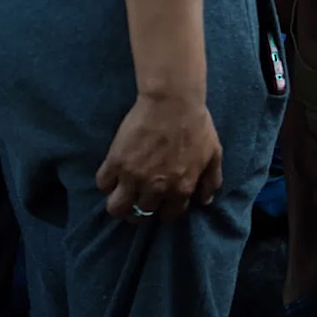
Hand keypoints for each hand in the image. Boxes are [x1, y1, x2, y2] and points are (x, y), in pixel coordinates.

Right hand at [95, 93, 222, 221]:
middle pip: (142, 214)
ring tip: (122, 196)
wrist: (173, 102)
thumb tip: (205, 201)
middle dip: (141, 210)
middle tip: (139, 199)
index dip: (165, 209)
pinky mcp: (116, 162)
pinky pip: (103, 184)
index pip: (169, 214)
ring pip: (117, 208)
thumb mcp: (214, 154)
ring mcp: (134, 177)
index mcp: (181, 188)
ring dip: (119, 206)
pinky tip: (113, 176)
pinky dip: (106, 183)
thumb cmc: (197, 125)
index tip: (161, 202)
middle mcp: (157, 188)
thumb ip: (211, 180)